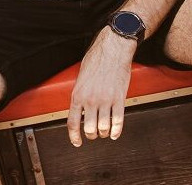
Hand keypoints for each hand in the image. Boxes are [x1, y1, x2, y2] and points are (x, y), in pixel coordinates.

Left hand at [67, 31, 136, 146]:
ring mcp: (106, 100)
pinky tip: (114, 133)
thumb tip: (80, 108)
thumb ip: (80, 94)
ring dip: (103, 133)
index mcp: (78, 94)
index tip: (76, 142)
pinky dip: (116, 131)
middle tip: (93, 134)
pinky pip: (118, 121)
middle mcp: (90, 100)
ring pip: (103, 128)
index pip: (73, 122)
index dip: (74, 136)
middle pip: (89, 129)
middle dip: (90, 135)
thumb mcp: (81, 77)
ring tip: (104, 132)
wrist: (113, 49)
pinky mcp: (119, 98)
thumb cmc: (96, 59)